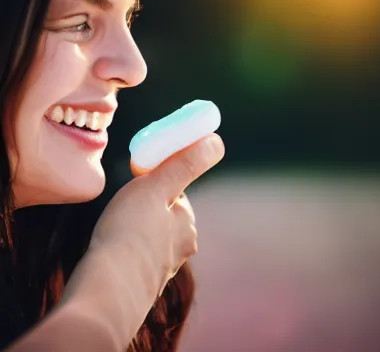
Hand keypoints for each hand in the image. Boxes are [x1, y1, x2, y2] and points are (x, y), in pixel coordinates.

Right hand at [88, 133, 223, 299]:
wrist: (106, 294)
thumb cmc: (129, 234)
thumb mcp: (157, 187)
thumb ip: (186, 164)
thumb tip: (217, 142)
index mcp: (187, 223)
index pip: (177, 194)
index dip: (156, 184)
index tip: (138, 183)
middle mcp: (181, 248)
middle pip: (165, 216)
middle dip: (147, 209)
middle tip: (122, 209)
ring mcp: (162, 269)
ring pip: (151, 238)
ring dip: (136, 232)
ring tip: (114, 233)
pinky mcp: (142, 285)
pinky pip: (137, 258)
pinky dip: (127, 252)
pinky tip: (113, 255)